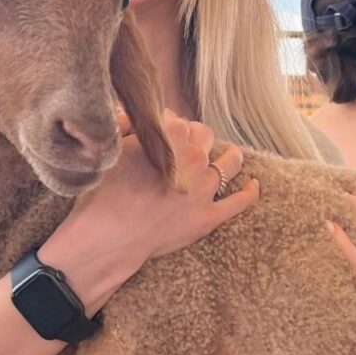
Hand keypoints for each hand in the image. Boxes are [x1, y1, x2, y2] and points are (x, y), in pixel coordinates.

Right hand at [44, 110, 258, 297]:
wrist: (107, 236)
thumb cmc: (103, 191)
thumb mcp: (114, 148)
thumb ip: (130, 127)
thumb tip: (135, 119)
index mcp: (171, 134)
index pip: (177, 118)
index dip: (166, 125)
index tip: (160, 135)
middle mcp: (194, 156)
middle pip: (204, 134)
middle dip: (194, 138)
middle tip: (182, 149)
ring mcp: (204, 188)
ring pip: (230, 161)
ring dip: (227, 156)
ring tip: (225, 158)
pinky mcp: (208, 217)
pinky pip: (240, 201)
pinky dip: (249, 191)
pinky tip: (252, 185)